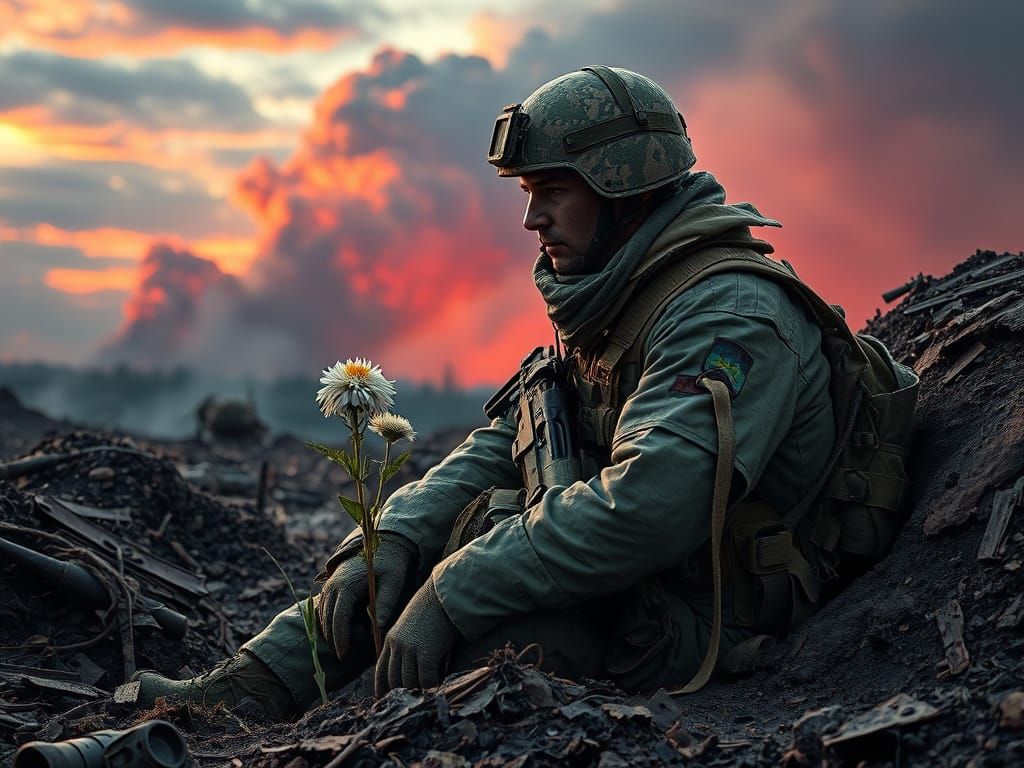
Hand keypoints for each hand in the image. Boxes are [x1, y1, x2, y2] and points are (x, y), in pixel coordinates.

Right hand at [316, 534, 414, 658]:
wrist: (386, 541)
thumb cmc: (392, 563)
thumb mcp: (393, 582)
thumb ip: (385, 603)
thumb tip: (378, 627)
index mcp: (347, 585)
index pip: (339, 619)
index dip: (340, 639)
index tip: (344, 655)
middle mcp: (334, 584)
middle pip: (327, 619)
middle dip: (335, 639)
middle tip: (346, 654)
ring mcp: (331, 583)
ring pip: (323, 614)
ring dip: (332, 630)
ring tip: (349, 642)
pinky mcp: (332, 583)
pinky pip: (325, 606)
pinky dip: (331, 620)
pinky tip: (345, 629)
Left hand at [375, 577, 457, 694]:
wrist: (445, 594)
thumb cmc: (433, 607)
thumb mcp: (412, 624)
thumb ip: (407, 642)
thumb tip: (411, 664)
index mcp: (391, 639)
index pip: (381, 671)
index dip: (383, 688)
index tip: (386, 701)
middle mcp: (397, 646)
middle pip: (393, 680)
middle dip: (400, 695)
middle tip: (409, 706)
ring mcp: (411, 650)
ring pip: (408, 683)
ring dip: (417, 693)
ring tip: (425, 700)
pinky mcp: (426, 653)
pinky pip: (426, 680)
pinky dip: (431, 688)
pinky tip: (438, 691)